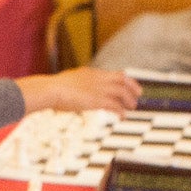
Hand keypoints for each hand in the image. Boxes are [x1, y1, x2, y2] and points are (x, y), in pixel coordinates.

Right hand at [18, 67, 143, 115]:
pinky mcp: (98, 100)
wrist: (51, 90)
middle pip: (122, 79)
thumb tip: (68, 92)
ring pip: (122, 92)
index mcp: (90, 73)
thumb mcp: (65, 83)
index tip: (127, 85)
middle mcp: (98, 78)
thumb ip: (72, 85)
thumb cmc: (52, 89)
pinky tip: (123, 116)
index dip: (122, 80)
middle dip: (132, 86)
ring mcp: (99, 88)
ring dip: (129, 100)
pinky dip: (121, 111)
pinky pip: (116, 105)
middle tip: (139, 94)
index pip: (112, 73)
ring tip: (132, 108)